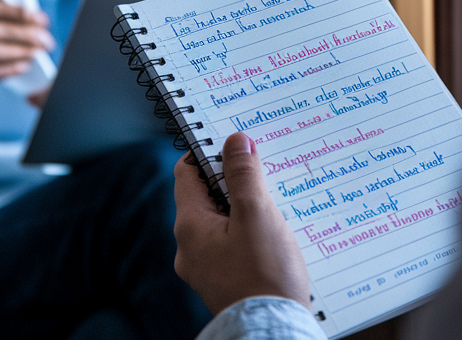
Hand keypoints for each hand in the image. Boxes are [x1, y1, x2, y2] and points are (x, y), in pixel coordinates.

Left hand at [172, 132, 309, 314]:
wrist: (272, 332)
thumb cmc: (264, 276)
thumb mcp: (256, 214)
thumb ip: (244, 175)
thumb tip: (235, 141)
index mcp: (189, 226)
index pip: (187, 173)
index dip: (209, 152)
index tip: (236, 143)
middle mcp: (190, 247)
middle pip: (206, 196)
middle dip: (233, 180)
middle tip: (263, 169)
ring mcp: (206, 267)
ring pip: (222, 221)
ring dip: (245, 207)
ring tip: (274, 201)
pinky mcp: (225, 281)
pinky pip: (232, 244)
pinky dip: (249, 232)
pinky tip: (273, 234)